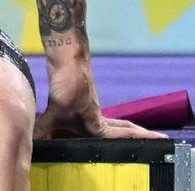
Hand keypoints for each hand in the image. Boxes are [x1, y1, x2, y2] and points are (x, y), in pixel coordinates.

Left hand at [34, 59, 166, 139]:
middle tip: (157, 139)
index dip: (139, 139)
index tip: (160, 141)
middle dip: (137, 135)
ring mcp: (87, 107)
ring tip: (131, 136)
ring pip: (108, 122)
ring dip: (120, 129)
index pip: (121, 136)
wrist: (66, 53)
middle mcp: (95, 115)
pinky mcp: (75, 100)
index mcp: (96, 121)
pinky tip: (83, 127)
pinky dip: (92, 124)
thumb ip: (46, 126)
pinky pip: (87, 118)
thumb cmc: (68, 78)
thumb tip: (34, 142)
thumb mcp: (57, 106)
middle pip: (121, 128)